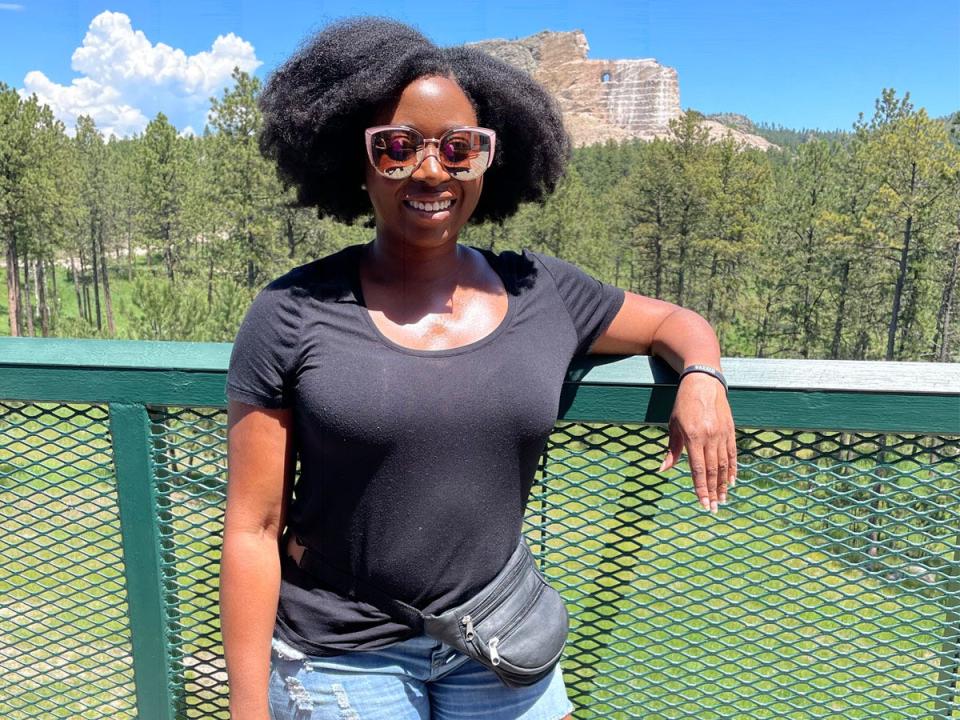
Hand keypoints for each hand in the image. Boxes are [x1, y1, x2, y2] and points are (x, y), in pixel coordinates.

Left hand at [657, 372, 736, 512]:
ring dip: (723, 484)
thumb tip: (663, 469)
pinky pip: (732, 454)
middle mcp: (709, 437)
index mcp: (693, 437)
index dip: (700, 488)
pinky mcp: (730, 430)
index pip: (698, 469)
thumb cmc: (684, 403)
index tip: (703, 504)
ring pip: (724, 465)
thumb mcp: (673, 424)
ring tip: (723, 499)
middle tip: (714, 508)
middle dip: (713, 492)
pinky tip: (731, 481)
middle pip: (713, 471)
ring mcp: (722, 434)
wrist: (704, 382)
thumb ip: (672, 449)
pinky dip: (732, 469)